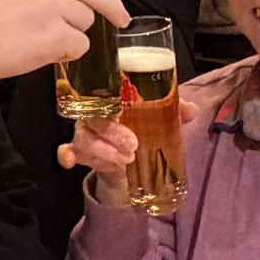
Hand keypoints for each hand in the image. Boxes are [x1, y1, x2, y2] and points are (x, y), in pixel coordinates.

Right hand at [58, 98, 197, 205]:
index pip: (108, 92)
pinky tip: (70, 160)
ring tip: (125, 160)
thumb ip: (174, 113)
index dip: (113, 98)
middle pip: (95, 116)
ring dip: (103, 150)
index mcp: (115, 101)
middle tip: (133, 146)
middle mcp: (97, 113)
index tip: (123, 110)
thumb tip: (192, 109)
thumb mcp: (161, 123)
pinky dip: (67, 154)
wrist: (131, 167)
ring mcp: (85, 132)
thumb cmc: (143, 134)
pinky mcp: (79, 153)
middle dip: (113, 132)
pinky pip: (66, 150)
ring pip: (84, 136)